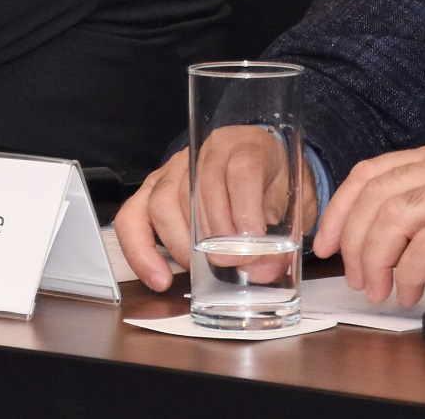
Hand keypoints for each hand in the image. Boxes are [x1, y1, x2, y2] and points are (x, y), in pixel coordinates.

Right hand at [113, 132, 316, 292]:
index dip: (245, 210)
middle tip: (232, 267)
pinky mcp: (152, 191)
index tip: (253, 245)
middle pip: (199, 190)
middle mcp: (205, 153)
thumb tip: (264, 270)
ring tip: (200, 271)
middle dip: (214, 240)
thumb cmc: (270, 183)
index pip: (241, 171)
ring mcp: (173, 171)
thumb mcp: (292, 204)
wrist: (256, 165)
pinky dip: (140, 251)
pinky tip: (158, 275)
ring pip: (164, 203)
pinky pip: (132, 217)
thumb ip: (282, 238)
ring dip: (181, 245)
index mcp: (246, 147)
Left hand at [312, 141, 424, 304]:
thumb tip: (374, 239)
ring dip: (377, 259)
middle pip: (377, 195)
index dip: (339, 209)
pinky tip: (411, 290)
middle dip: (354, 241)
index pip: (370, 173)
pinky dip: (410, 272)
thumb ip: (423, 210)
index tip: (325, 243)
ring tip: (380, 289)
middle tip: (356, 277)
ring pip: (396, 216)